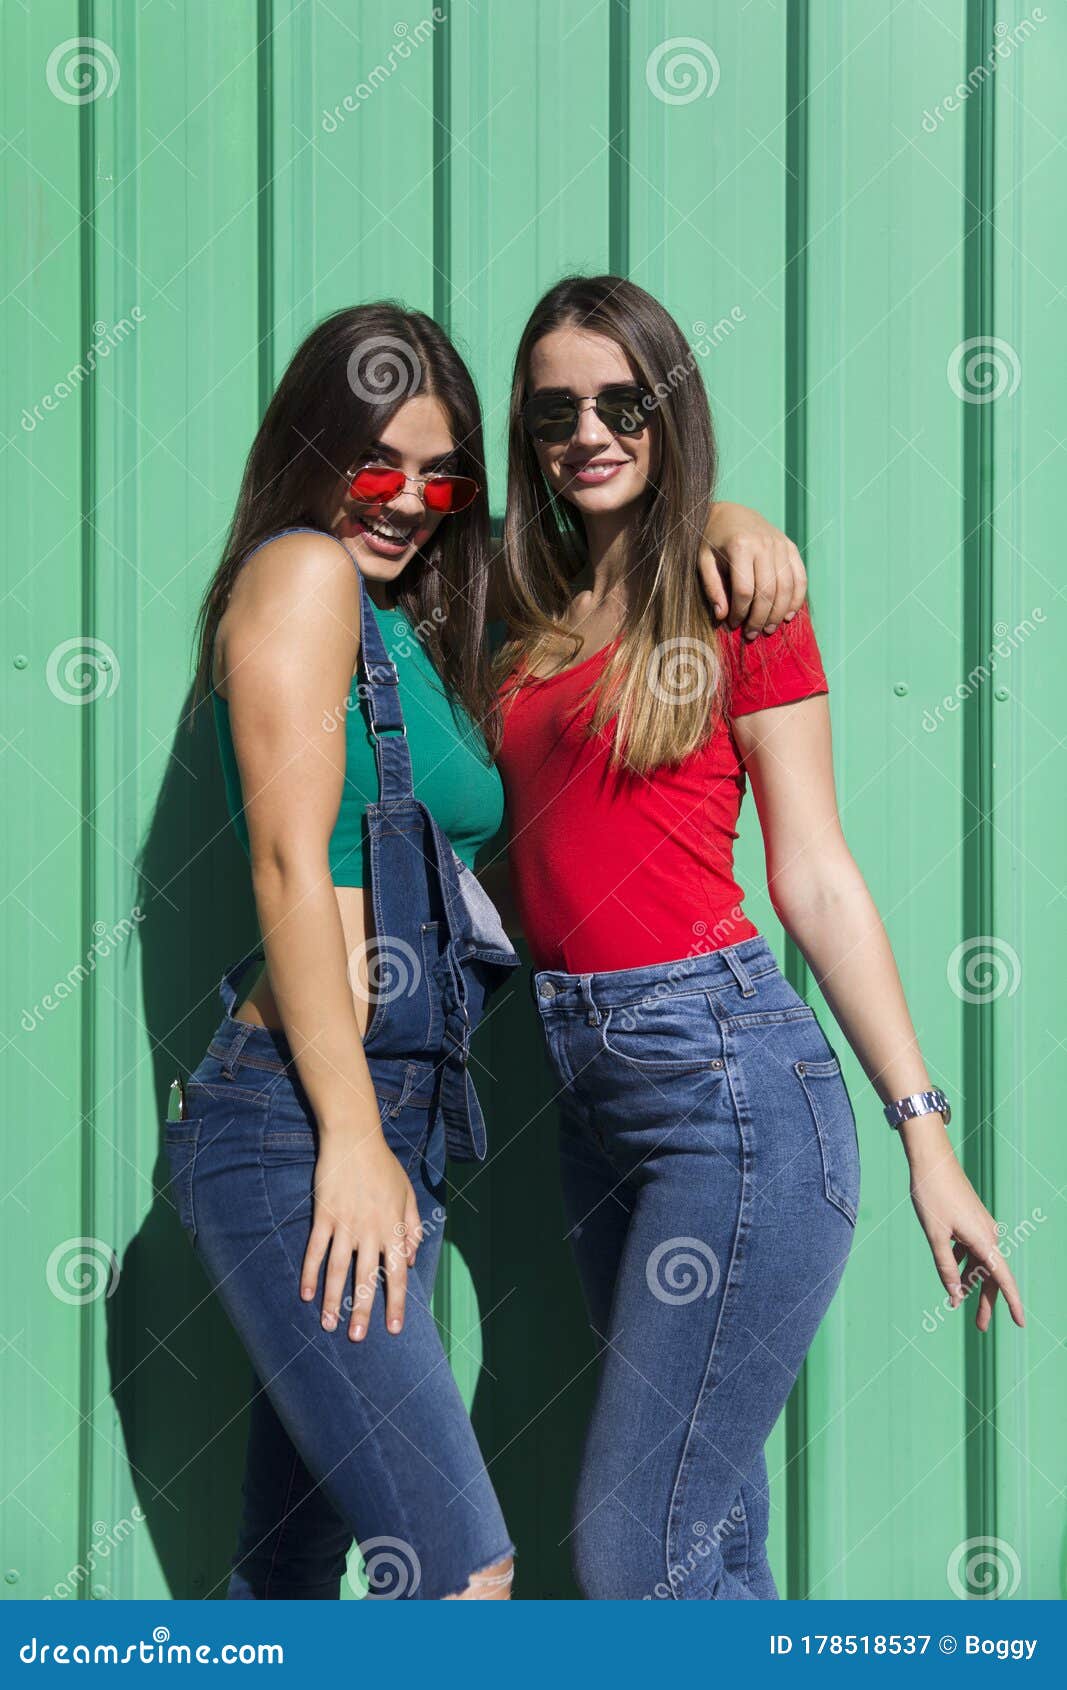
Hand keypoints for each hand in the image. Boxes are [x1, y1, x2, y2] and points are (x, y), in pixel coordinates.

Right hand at [300, 1128, 421, 1340]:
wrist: (355, 1137)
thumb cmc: (383, 1164)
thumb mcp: (407, 1192)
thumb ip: (412, 1226)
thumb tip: (411, 1259)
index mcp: (393, 1227)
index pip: (398, 1273)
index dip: (396, 1302)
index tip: (393, 1328)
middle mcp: (370, 1230)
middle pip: (367, 1278)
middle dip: (362, 1311)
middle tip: (357, 1338)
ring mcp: (345, 1224)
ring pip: (338, 1270)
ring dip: (332, 1300)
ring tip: (327, 1325)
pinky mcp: (324, 1215)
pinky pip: (315, 1250)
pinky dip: (310, 1273)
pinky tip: (306, 1294)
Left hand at [698, 502, 806, 637]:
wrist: (730, 513)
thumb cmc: (712, 540)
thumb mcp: (703, 561)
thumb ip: (712, 587)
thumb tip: (722, 616)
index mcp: (740, 546)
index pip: (744, 589)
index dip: (740, 612)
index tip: (733, 625)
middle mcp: (764, 544)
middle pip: (767, 591)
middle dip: (760, 617)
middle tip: (752, 634)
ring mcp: (780, 545)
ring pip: (786, 587)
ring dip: (778, 612)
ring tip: (768, 629)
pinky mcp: (790, 547)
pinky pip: (800, 576)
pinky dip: (797, 598)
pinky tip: (788, 615)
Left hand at [908, 1143, 1024, 1330]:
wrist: (932, 1160)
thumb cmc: (931, 1195)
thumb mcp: (935, 1236)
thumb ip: (945, 1266)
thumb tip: (955, 1295)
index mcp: (983, 1240)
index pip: (1002, 1279)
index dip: (1012, 1302)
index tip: (1020, 1323)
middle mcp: (988, 1234)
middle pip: (990, 1275)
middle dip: (985, 1301)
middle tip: (980, 1327)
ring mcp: (980, 1227)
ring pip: (979, 1262)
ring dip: (970, 1282)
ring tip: (957, 1302)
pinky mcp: (972, 1220)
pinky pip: (971, 1248)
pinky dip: (963, 1262)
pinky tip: (951, 1268)